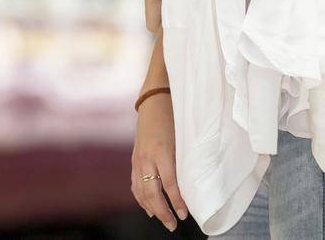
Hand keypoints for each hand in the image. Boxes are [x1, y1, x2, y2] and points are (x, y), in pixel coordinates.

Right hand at [131, 91, 187, 231]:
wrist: (154, 99)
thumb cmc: (172, 116)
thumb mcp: (181, 138)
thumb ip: (183, 160)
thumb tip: (190, 183)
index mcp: (161, 152)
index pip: (169, 184)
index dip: (177, 202)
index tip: (185, 214)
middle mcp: (146, 158)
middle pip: (152, 192)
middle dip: (162, 211)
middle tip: (173, 225)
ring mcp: (137, 159)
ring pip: (140, 191)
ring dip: (151, 208)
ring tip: (162, 220)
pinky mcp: (134, 158)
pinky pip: (135, 183)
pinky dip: (140, 198)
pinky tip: (147, 207)